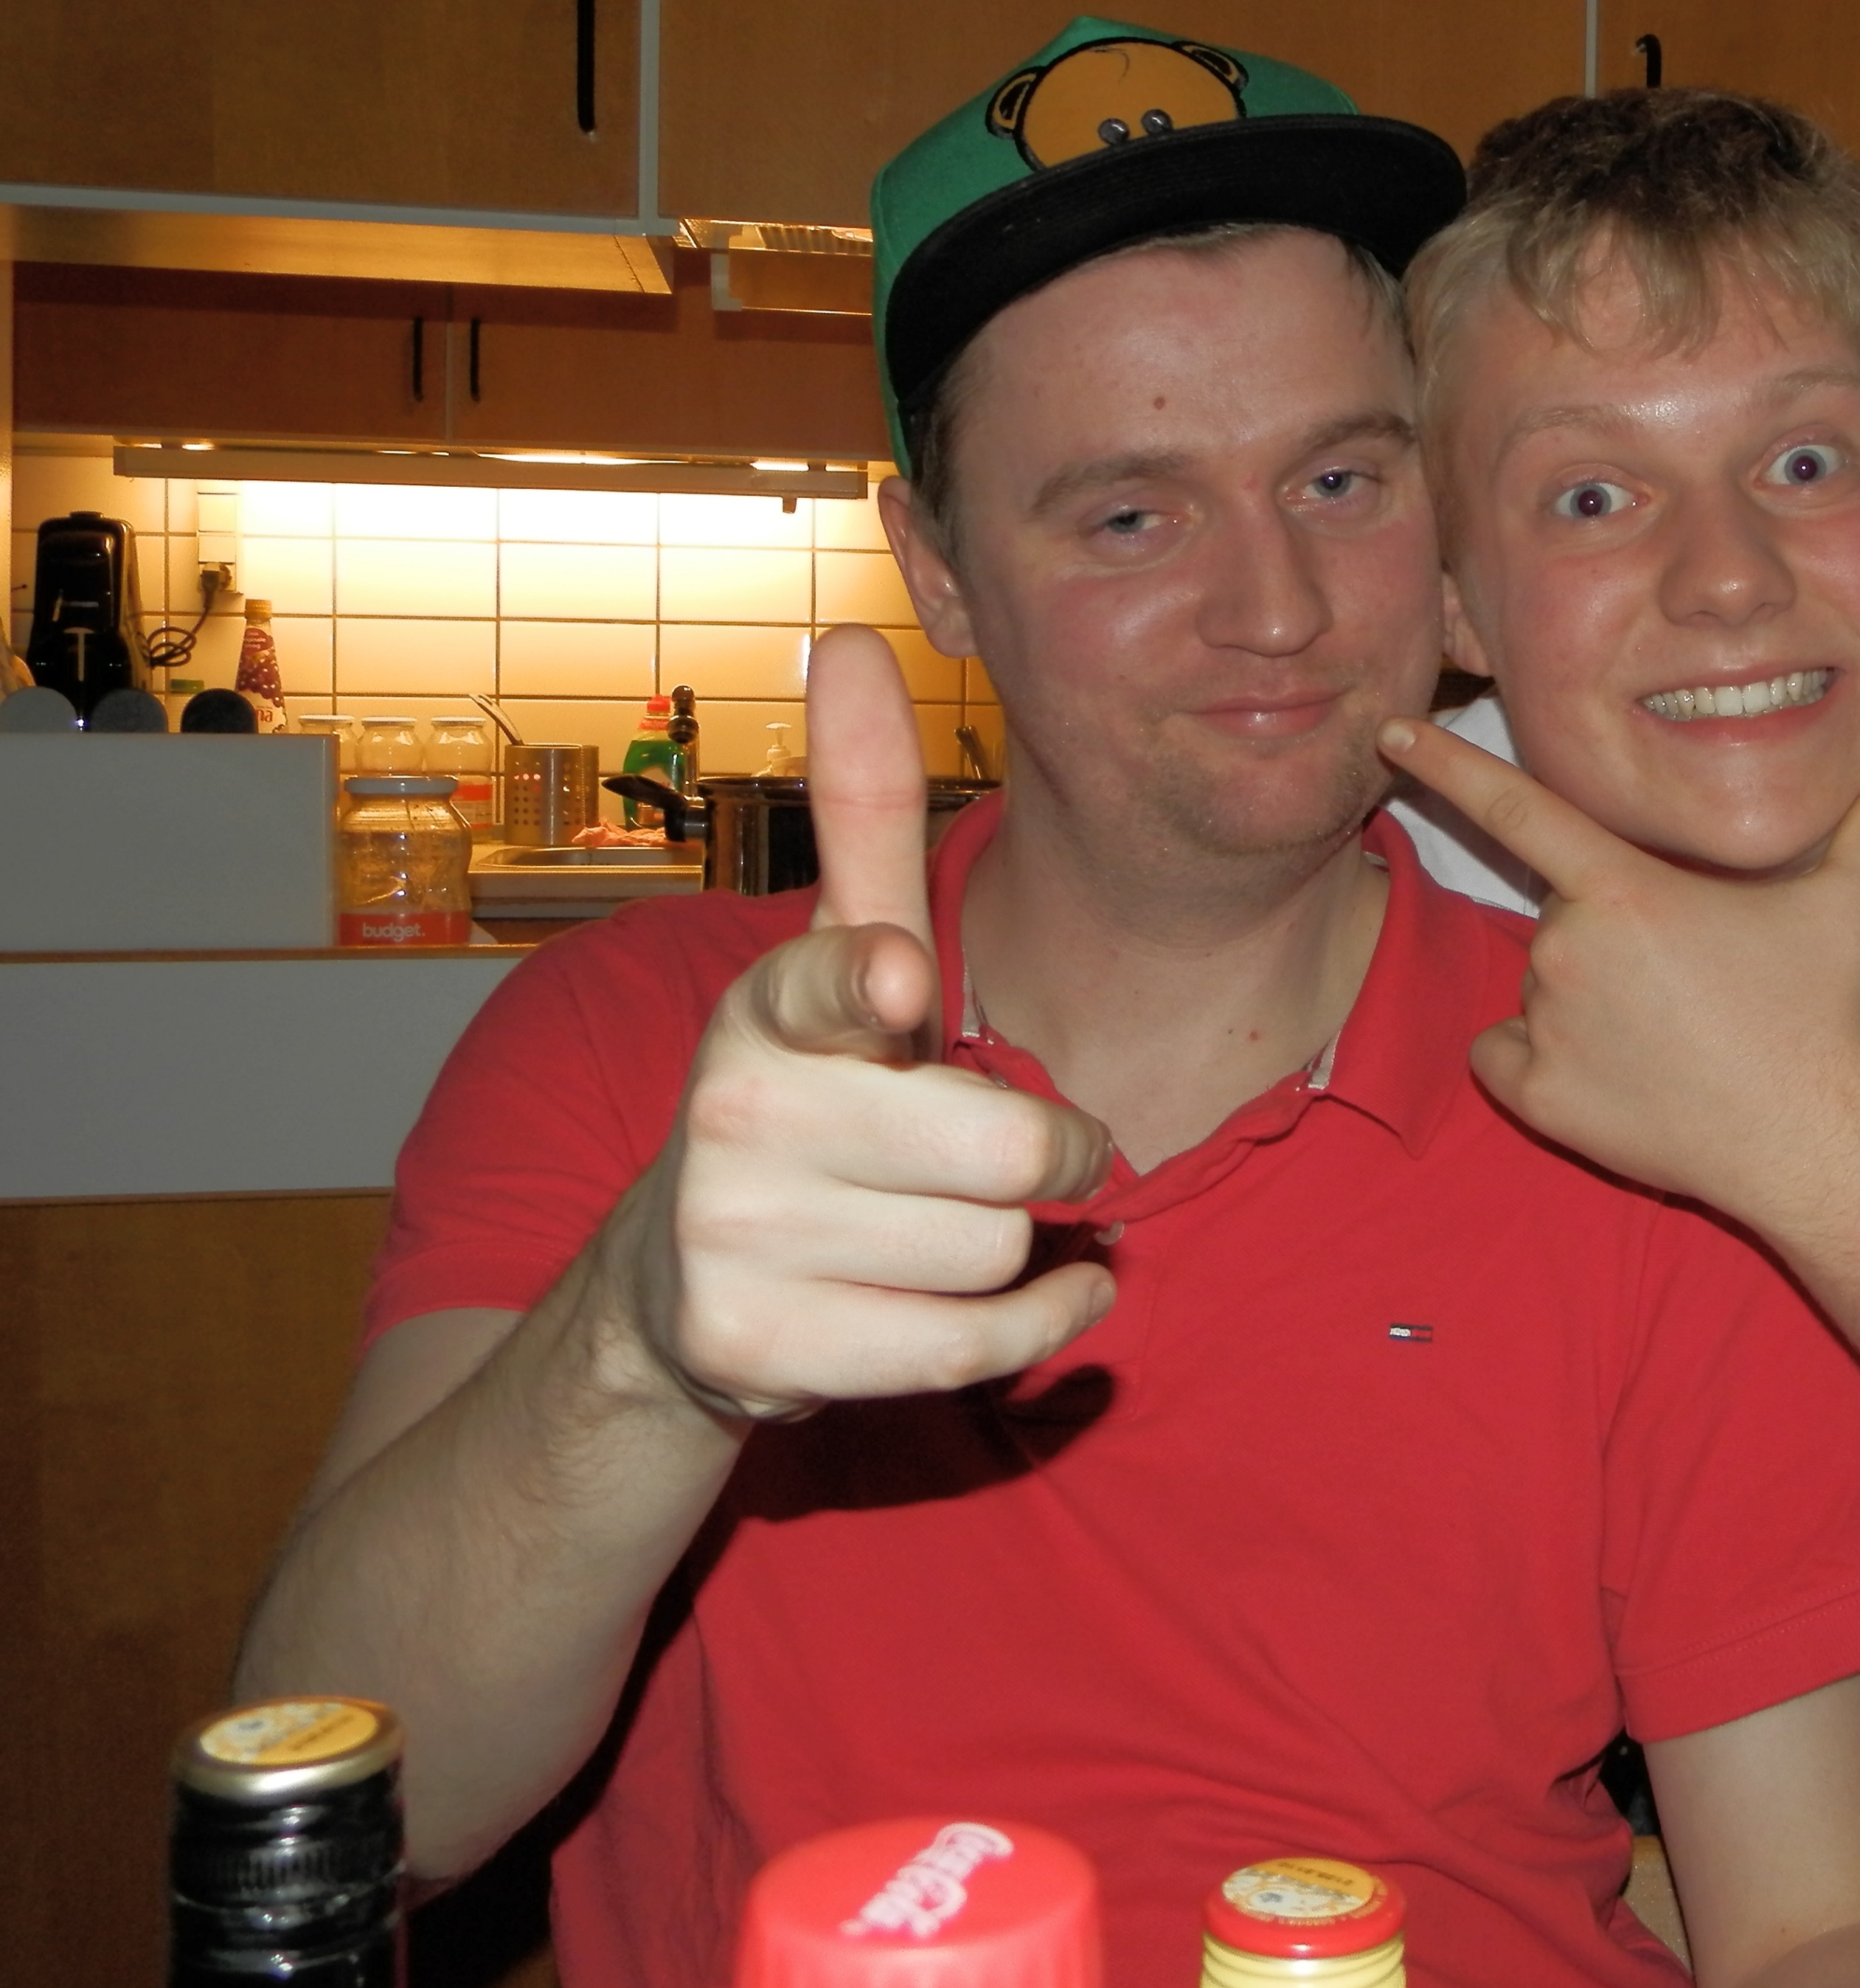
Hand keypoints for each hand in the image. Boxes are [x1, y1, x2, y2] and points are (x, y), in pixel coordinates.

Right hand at [607, 626, 1113, 1421]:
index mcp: (766, 1007)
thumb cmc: (816, 1092)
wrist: (688, 1277)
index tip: (898, 981)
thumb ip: (862, 809)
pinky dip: (1042, 1326)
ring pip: (996, 1247)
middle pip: (1004, 1150)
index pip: (830, 979)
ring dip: (1016, 1243)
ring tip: (945, 1223)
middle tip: (1006, 1148)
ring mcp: (731, 1238)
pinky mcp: (753, 1351)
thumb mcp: (841, 952)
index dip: (869, 985)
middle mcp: (732, 1115)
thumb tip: (847, 636)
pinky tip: (1041, 1292)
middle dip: (1043, 1155)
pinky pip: (974, 1343)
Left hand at [1378, 718, 1859, 1222]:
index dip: (1448, 764)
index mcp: (1626, 886)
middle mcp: (1568, 947)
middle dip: (1610, 938)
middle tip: (1688, 981)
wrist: (1810, 1140)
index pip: (1517, 806)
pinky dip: (1539, 1063)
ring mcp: (1547, 1025)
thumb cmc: (1822, 1012)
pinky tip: (1613, 1076)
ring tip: (1668, 1035)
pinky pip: (1504, 1057)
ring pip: (1539, 989)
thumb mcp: (1854, 901)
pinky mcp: (1538, 1097)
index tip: (1391, 733)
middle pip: (1561, 918)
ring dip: (1583, 1002)